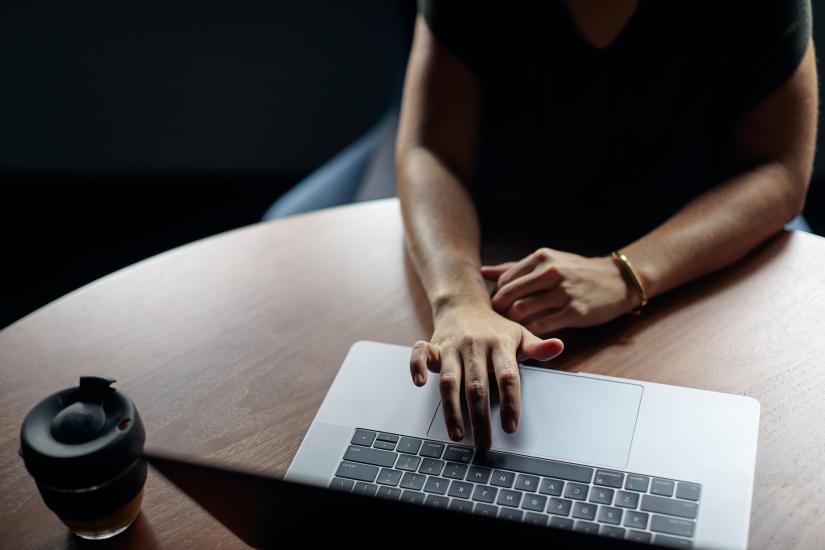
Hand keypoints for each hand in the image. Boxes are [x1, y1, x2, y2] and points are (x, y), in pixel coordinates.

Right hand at [409, 302, 562, 449]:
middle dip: (480, 418)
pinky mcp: (432, 344)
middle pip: (476, 386)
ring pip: (449, 379)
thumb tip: (559, 347)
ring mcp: (451, 345)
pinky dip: (416, 366)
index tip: (510, 427)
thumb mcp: (519, 335)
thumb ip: (538, 347)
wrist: (463, 303)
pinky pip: (419, 353)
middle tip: (484, 445)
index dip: (509, 402)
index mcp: (499, 344)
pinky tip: (419, 384)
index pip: (507, 376)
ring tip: (457, 435)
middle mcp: (474, 345)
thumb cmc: (494, 327)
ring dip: (452, 409)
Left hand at [481, 248, 638, 334]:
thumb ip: (515, 268)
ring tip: (512, 330)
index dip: (497, 296)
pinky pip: (542, 326)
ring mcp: (563, 292)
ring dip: (512, 324)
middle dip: (499, 312)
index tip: (498, 308)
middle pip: (508, 296)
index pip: (504, 280)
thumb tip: (483, 271)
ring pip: (522, 312)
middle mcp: (551, 272)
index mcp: (541, 258)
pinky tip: (531, 334)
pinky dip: (531, 332)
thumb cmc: (577, 272)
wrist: (617, 280)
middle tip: (499, 323)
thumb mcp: (548, 261)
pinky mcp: (574, 312)